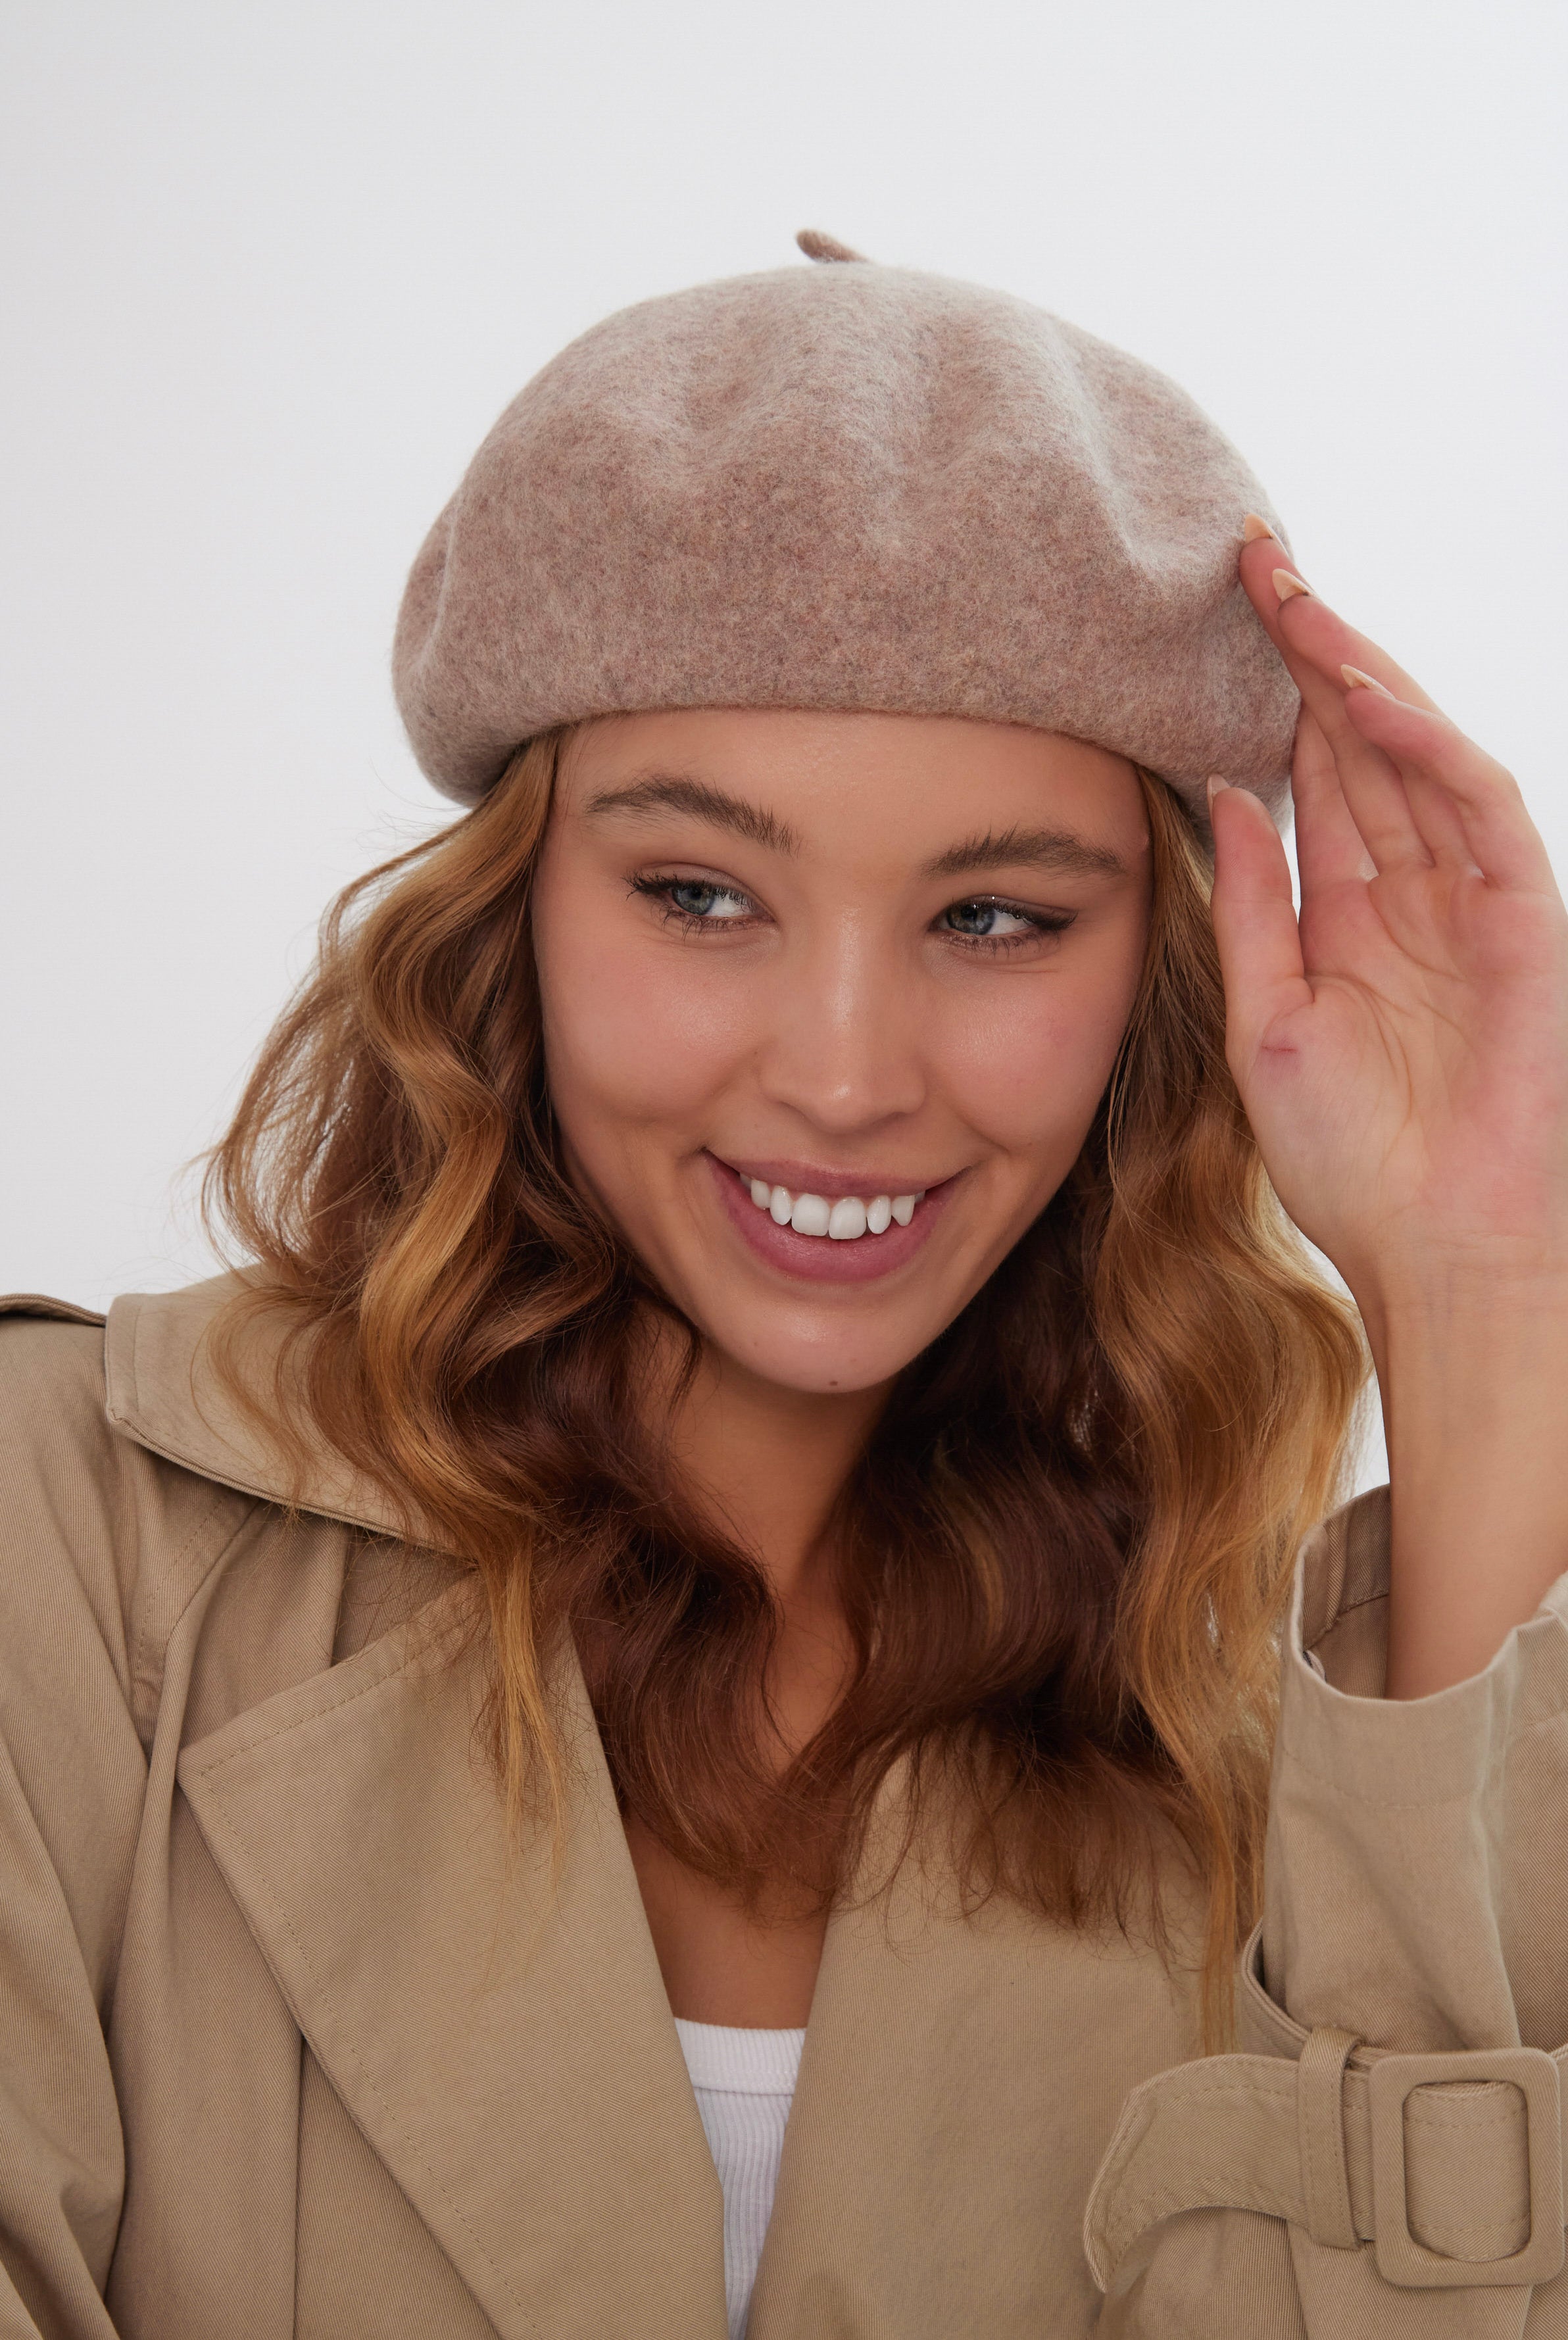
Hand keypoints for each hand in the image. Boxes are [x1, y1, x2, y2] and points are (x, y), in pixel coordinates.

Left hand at [1213, 525, 1567, 1338]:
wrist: (1433, 1249)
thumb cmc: (1356, 1159)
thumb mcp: (1268, 1018)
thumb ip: (1253, 905)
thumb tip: (1223, 792)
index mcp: (1353, 913)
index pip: (1313, 775)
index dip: (1270, 695)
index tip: (1212, 619)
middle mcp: (1413, 891)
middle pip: (1361, 741)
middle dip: (1309, 649)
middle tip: (1249, 560)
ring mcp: (1471, 898)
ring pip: (1418, 754)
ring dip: (1359, 671)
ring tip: (1293, 597)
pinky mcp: (1522, 918)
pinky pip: (1477, 809)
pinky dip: (1425, 748)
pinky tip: (1363, 697)